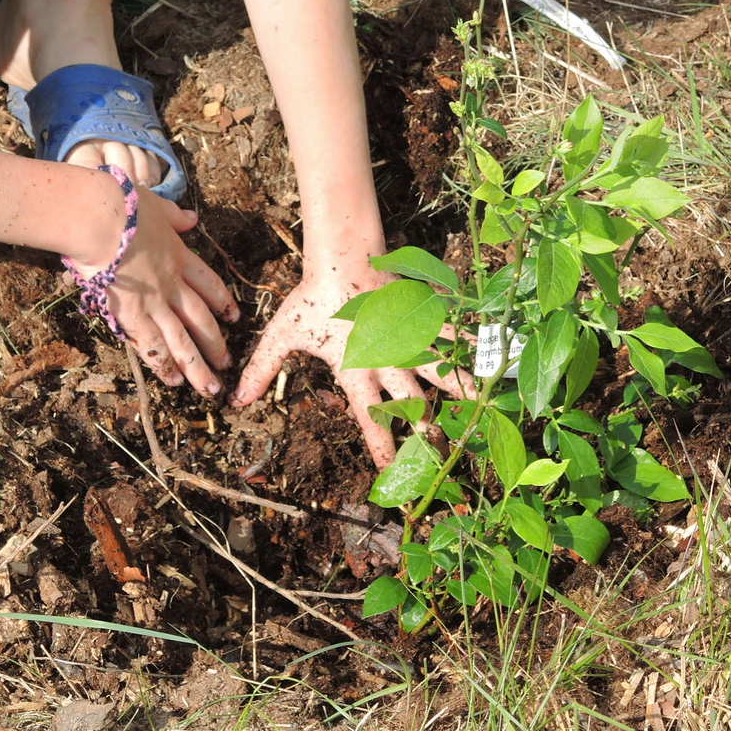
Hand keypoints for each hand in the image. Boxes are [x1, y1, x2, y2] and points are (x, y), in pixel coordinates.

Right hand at [74, 186, 238, 396]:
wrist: (101, 220)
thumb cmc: (123, 206)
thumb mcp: (156, 205)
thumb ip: (174, 216)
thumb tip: (190, 217)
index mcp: (179, 256)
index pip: (209, 284)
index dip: (222, 302)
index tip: (234, 317)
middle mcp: (173, 284)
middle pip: (201, 320)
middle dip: (216, 344)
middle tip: (227, 364)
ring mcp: (155, 303)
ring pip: (183, 342)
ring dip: (198, 367)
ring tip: (210, 388)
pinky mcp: (133, 315)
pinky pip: (154, 347)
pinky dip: (165, 366)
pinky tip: (174, 382)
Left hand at [230, 265, 472, 465]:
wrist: (341, 259)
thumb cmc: (311, 298)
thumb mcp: (282, 336)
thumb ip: (262, 369)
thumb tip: (236, 399)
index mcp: (356, 371)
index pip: (370, 416)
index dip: (380, 445)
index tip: (389, 471)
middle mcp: (387, 361)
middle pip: (412, 401)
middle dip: (428, 428)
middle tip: (443, 452)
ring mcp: (407, 340)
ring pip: (440, 370)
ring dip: (461, 390)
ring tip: (483, 408)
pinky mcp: (420, 319)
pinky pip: (451, 334)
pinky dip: (472, 343)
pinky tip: (494, 352)